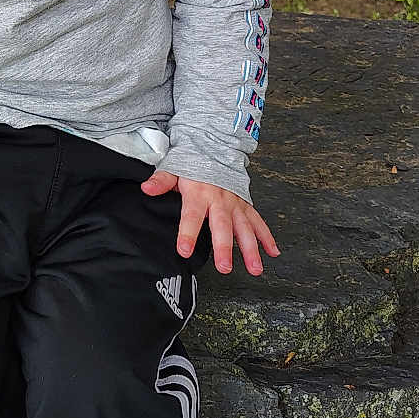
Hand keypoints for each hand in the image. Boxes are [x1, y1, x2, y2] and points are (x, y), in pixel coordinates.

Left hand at [141, 170, 279, 275]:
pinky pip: (258, 222)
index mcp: (199, 194)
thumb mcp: (174, 168)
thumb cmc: (193, 163)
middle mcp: (220, 201)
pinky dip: (267, 238)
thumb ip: (162, 181)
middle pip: (222, 226)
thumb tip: (146, 188)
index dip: (188, 233)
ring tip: (255, 268)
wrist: (214, 149)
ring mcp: (235, 204)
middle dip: (224, 247)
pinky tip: (272, 253)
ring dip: (251, 249)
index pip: (192, 216)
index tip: (184, 250)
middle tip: (225, 267)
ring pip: (245, 228)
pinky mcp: (245, 206)